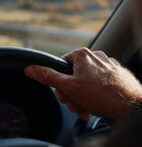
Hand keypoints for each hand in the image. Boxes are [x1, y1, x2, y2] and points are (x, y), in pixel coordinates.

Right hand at [25, 48, 141, 119]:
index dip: (58, 82)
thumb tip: (30, 68)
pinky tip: (96, 105)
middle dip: (71, 93)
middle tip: (74, 104)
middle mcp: (96, 56)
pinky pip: (100, 84)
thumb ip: (47, 76)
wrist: (132, 106)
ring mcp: (109, 65)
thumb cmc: (101, 95)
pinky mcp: (118, 75)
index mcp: (82, 54)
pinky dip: (96, 95)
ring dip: (82, 97)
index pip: (60, 65)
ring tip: (86, 108)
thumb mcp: (68, 87)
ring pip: (87, 82)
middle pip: (73, 75)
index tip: (63, 93)